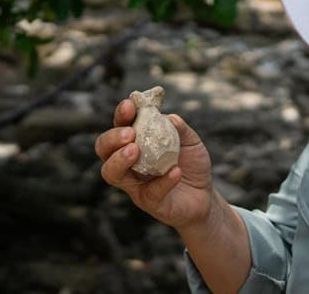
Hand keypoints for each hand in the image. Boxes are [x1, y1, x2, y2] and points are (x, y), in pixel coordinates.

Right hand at [95, 98, 213, 229]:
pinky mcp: (150, 202)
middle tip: (129, 133)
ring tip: (135, 150)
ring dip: (119, 159)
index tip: (129, 105)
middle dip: (112, 138)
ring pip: (112, 173)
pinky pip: (150, 192)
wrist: (204, 195)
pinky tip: (176, 171)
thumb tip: (170, 118)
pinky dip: (163, 181)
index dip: (121, 115)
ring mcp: (136, 184)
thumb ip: (181, 129)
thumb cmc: (191, 164)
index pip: (120, 126)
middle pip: (104, 150)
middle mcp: (129, 163)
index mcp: (136, 143)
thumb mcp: (191, 141)